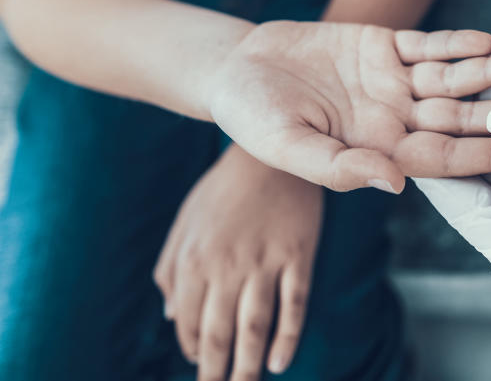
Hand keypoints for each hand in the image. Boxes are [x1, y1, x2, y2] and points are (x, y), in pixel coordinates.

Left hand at [154, 145, 322, 380]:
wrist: (269, 153)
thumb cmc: (222, 191)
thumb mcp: (185, 225)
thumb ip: (171, 271)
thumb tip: (172, 316)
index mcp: (194, 260)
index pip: (190, 322)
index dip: (194, 350)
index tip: (202, 365)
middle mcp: (227, 266)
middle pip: (220, 333)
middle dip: (216, 372)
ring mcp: (265, 261)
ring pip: (255, 326)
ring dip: (248, 365)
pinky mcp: (298, 254)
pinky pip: (294, 303)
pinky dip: (287, 337)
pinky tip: (279, 361)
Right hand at [205, 23, 490, 192]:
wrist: (236, 68)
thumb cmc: (255, 117)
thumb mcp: (288, 147)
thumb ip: (338, 167)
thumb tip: (393, 184)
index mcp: (380, 150)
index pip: (444, 158)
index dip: (485, 155)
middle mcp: (395, 117)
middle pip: (463, 118)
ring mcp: (392, 80)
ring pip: (453, 79)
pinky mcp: (383, 44)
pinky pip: (426, 45)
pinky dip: (454, 43)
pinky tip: (485, 41)